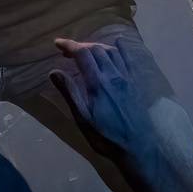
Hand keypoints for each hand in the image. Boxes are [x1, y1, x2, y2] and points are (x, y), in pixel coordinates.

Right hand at [49, 39, 157, 166]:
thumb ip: (70, 93)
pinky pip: (129, 60)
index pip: (82, 54)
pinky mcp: (136, 83)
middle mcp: (113, 75)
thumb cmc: (106, 136)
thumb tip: (54, 71)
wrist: (138, 148)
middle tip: (68, 52)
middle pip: (96, 50)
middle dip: (81, 46)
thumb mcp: (83, 118)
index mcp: (97, 83)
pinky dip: (122, 48)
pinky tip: (119, 43)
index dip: (69, 45)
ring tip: (87, 51)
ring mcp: (126, 78)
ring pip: (112, 52)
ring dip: (97, 46)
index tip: (57, 43)